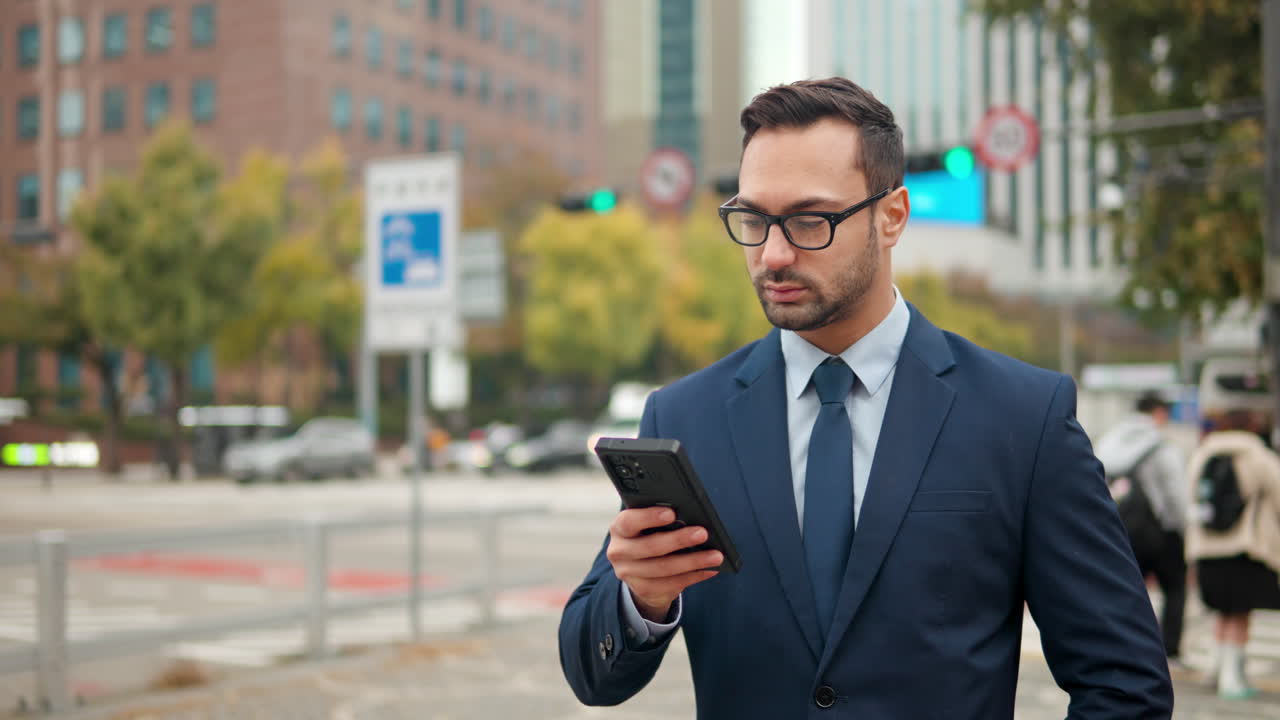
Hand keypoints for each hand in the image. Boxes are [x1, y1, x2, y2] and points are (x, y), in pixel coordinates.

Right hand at [606, 506, 721, 621]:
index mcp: (620, 528)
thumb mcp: (648, 525)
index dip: (649, 517)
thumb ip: (662, 520)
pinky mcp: (643, 589)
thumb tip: (693, 518)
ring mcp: (629, 573)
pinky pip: (672, 584)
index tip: (672, 513)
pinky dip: (694, 576)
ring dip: (693, 561)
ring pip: (664, 568)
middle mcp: (619, 551)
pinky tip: (709, 569)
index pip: (629, 521)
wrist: (639, 569)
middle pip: (650, 546)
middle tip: (703, 533)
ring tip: (716, 556)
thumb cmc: (650, 535)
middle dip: (679, 540)